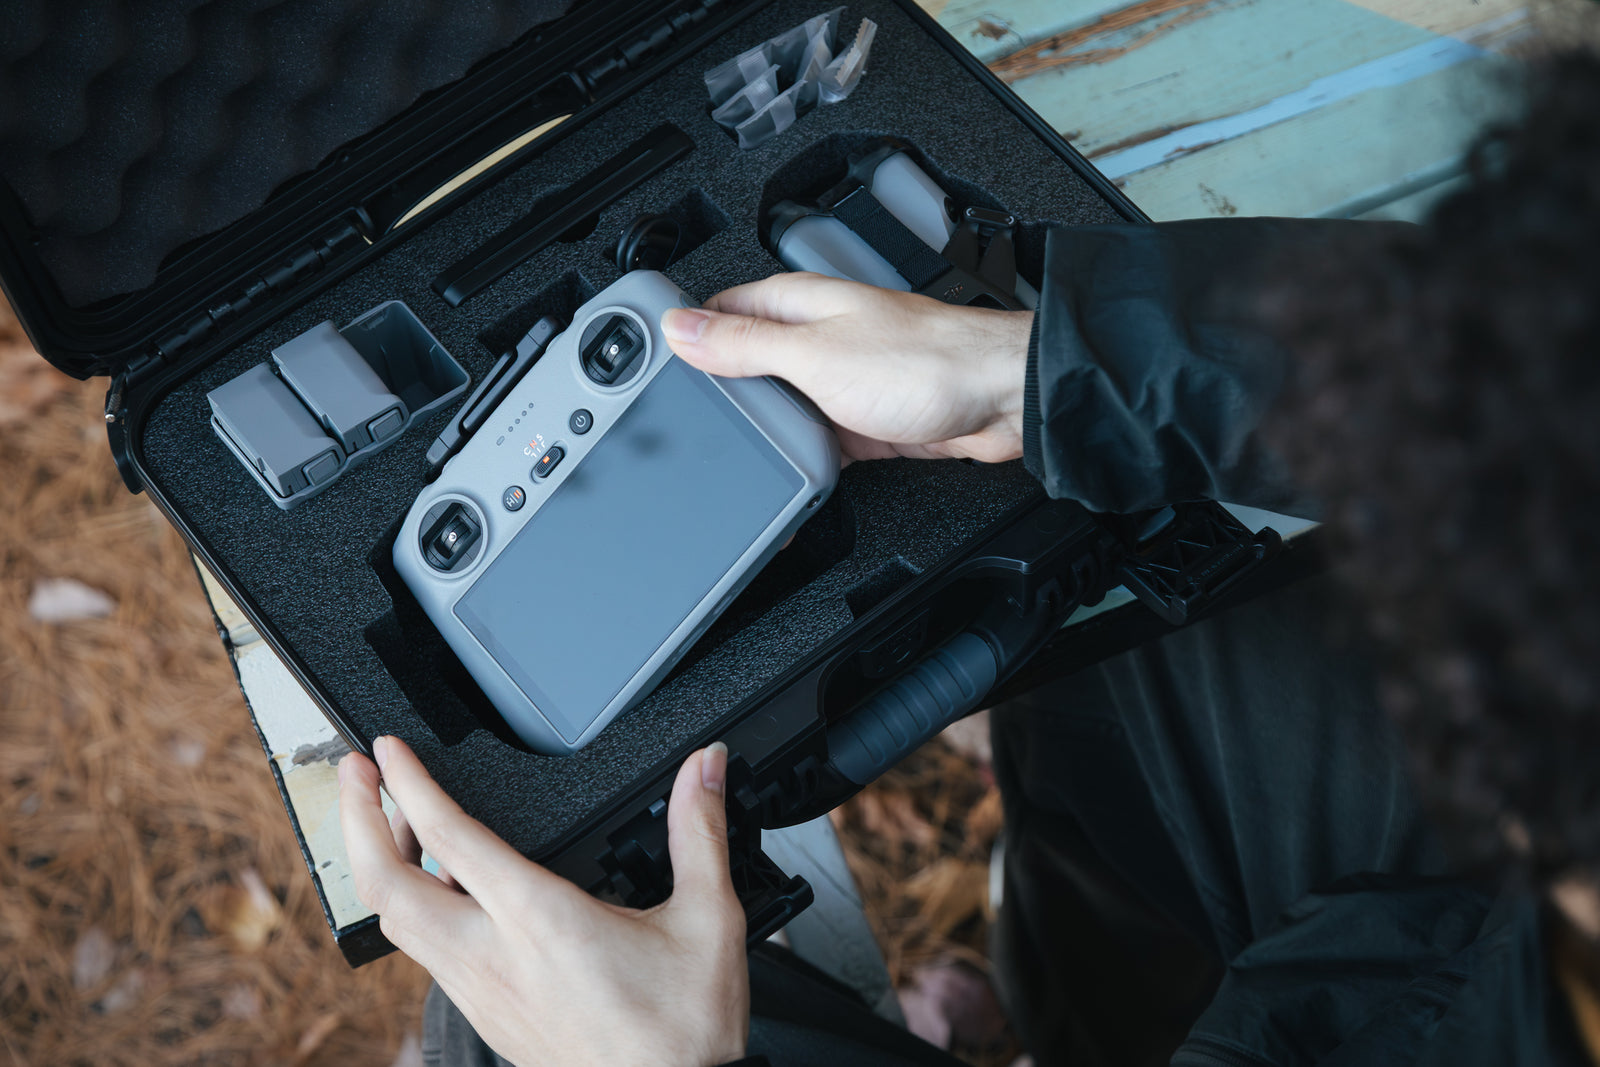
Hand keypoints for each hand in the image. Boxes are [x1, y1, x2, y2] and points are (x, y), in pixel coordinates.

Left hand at [338, 738, 747, 1066]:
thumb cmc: (683, 1029)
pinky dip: (414, 907)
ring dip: (381, 866)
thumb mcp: (707, 918)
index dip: (408, 785)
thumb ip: (698, 831)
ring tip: (390, 822)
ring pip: (399, 926)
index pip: (449, 838)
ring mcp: (481, 993)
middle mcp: (495, 957)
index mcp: (540, 920)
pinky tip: (443, 890)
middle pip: (387, 888)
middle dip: (359, 822)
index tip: (387, 750)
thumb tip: (703, 766)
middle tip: (356, 774)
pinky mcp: (486, 1016)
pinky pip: (426, 954)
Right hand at [661, 272, 1032, 462]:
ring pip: (783, 406)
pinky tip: (788, 478)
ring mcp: (842, 379)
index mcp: (799, 304)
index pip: (721, 308)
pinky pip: (818, 441)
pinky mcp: (866, 421)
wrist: (1001, 402)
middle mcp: (819, 336)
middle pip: (748, 361)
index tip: (650, 361)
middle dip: (720, 390)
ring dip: (765, 430)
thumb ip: (745, 344)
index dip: (685, 332)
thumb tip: (682, 327)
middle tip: (684, 424)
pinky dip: (802, 460)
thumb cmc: (928, 362)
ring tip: (732, 458)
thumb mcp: (814, 354)